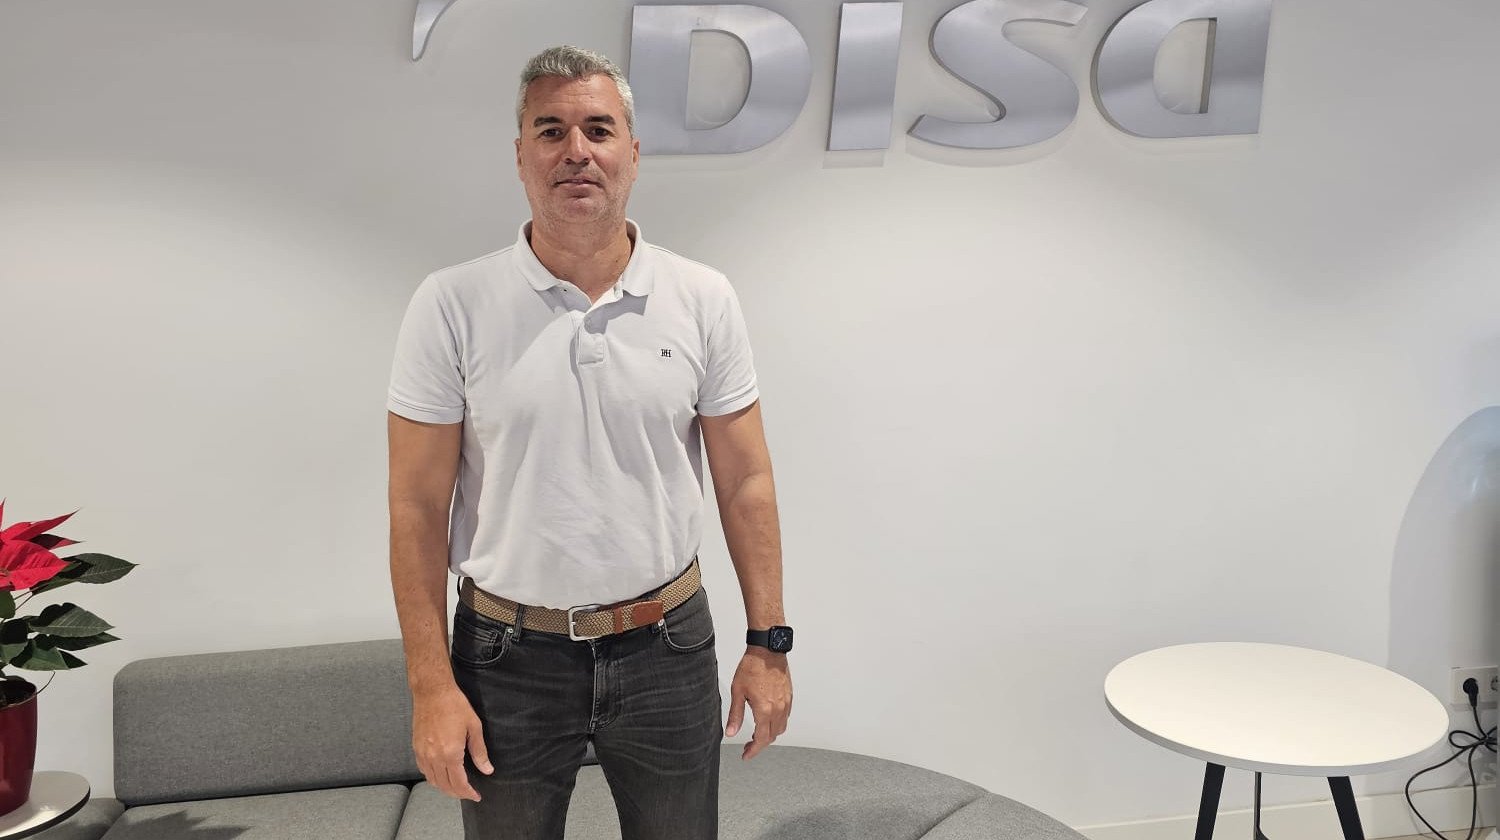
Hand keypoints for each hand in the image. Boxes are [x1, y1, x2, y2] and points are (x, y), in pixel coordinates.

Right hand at [412, 683, 492, 800]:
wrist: (432, 692)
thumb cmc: (454, 705)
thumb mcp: (474, 727)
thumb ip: (480, 751)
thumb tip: (487, 769)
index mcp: (450, 753)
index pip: (459, 783)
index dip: (468, 793)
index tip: (476, 796)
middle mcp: (434, 757)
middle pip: (445, 786)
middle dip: (458, 793)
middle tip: (468, 793)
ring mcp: (423, 753)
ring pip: (432, 780)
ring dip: (444, 787)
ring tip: (456, 786)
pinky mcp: (416, 748)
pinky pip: (423, 770)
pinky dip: (433, 777)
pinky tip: (441, 774)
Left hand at [725, 647, 791, 759]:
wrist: (767, 651)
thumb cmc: (752, 667)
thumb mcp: (738, 692)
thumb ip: (735, 715)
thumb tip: (731, 733)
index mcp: (765, 710)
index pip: (761, 739)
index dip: (753, 750)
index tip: (746, 755)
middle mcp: (778, 709)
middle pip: (772, 737)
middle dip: (760, 744)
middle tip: (748, 746)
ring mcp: (786, 703)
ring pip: (781, 728)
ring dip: (770, 735)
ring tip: (757, 734)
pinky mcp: (789, 697)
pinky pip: (785, 718)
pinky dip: (777, 724)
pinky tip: (767, 720)